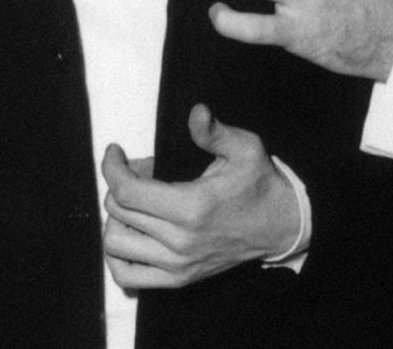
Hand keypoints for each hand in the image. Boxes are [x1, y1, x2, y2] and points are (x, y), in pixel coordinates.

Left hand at [100, 105, 301, 290]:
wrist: (280, 225)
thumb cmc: (259, 183)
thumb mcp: (245, 148)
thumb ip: (215, 132)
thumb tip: (197, 112)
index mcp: (192, 206)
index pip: (127, 191)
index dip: (112, 167)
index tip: (115, 152)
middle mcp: (180, 240)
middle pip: (118, 212)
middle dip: (119, 183)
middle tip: (139, 171)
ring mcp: (177, 264)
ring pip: (115, 243)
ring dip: (115, 218)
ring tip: (135, 202)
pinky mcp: (178, 279)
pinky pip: (127, 275)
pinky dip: (116, 255)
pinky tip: (130, 233)